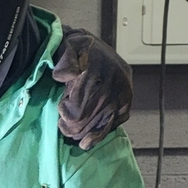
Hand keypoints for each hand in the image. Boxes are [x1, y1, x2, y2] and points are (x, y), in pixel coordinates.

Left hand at [52, 28, 132, 149]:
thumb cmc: (74, 50)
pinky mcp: (127, 100)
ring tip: (75, 137)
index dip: (67, 113)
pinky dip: (101, 133)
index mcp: (97, 68)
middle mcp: (114, 81)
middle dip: (74, 126)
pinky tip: (89, 141)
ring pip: (103, 122)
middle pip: (90, 116)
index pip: (80, 104)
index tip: (61, 113)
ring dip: (86, 133)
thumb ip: (64, 61)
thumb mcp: (67, 47)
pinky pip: (115, 122)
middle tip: (64, 128)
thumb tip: (65, 76)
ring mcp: (123, 91)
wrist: (91, 46)